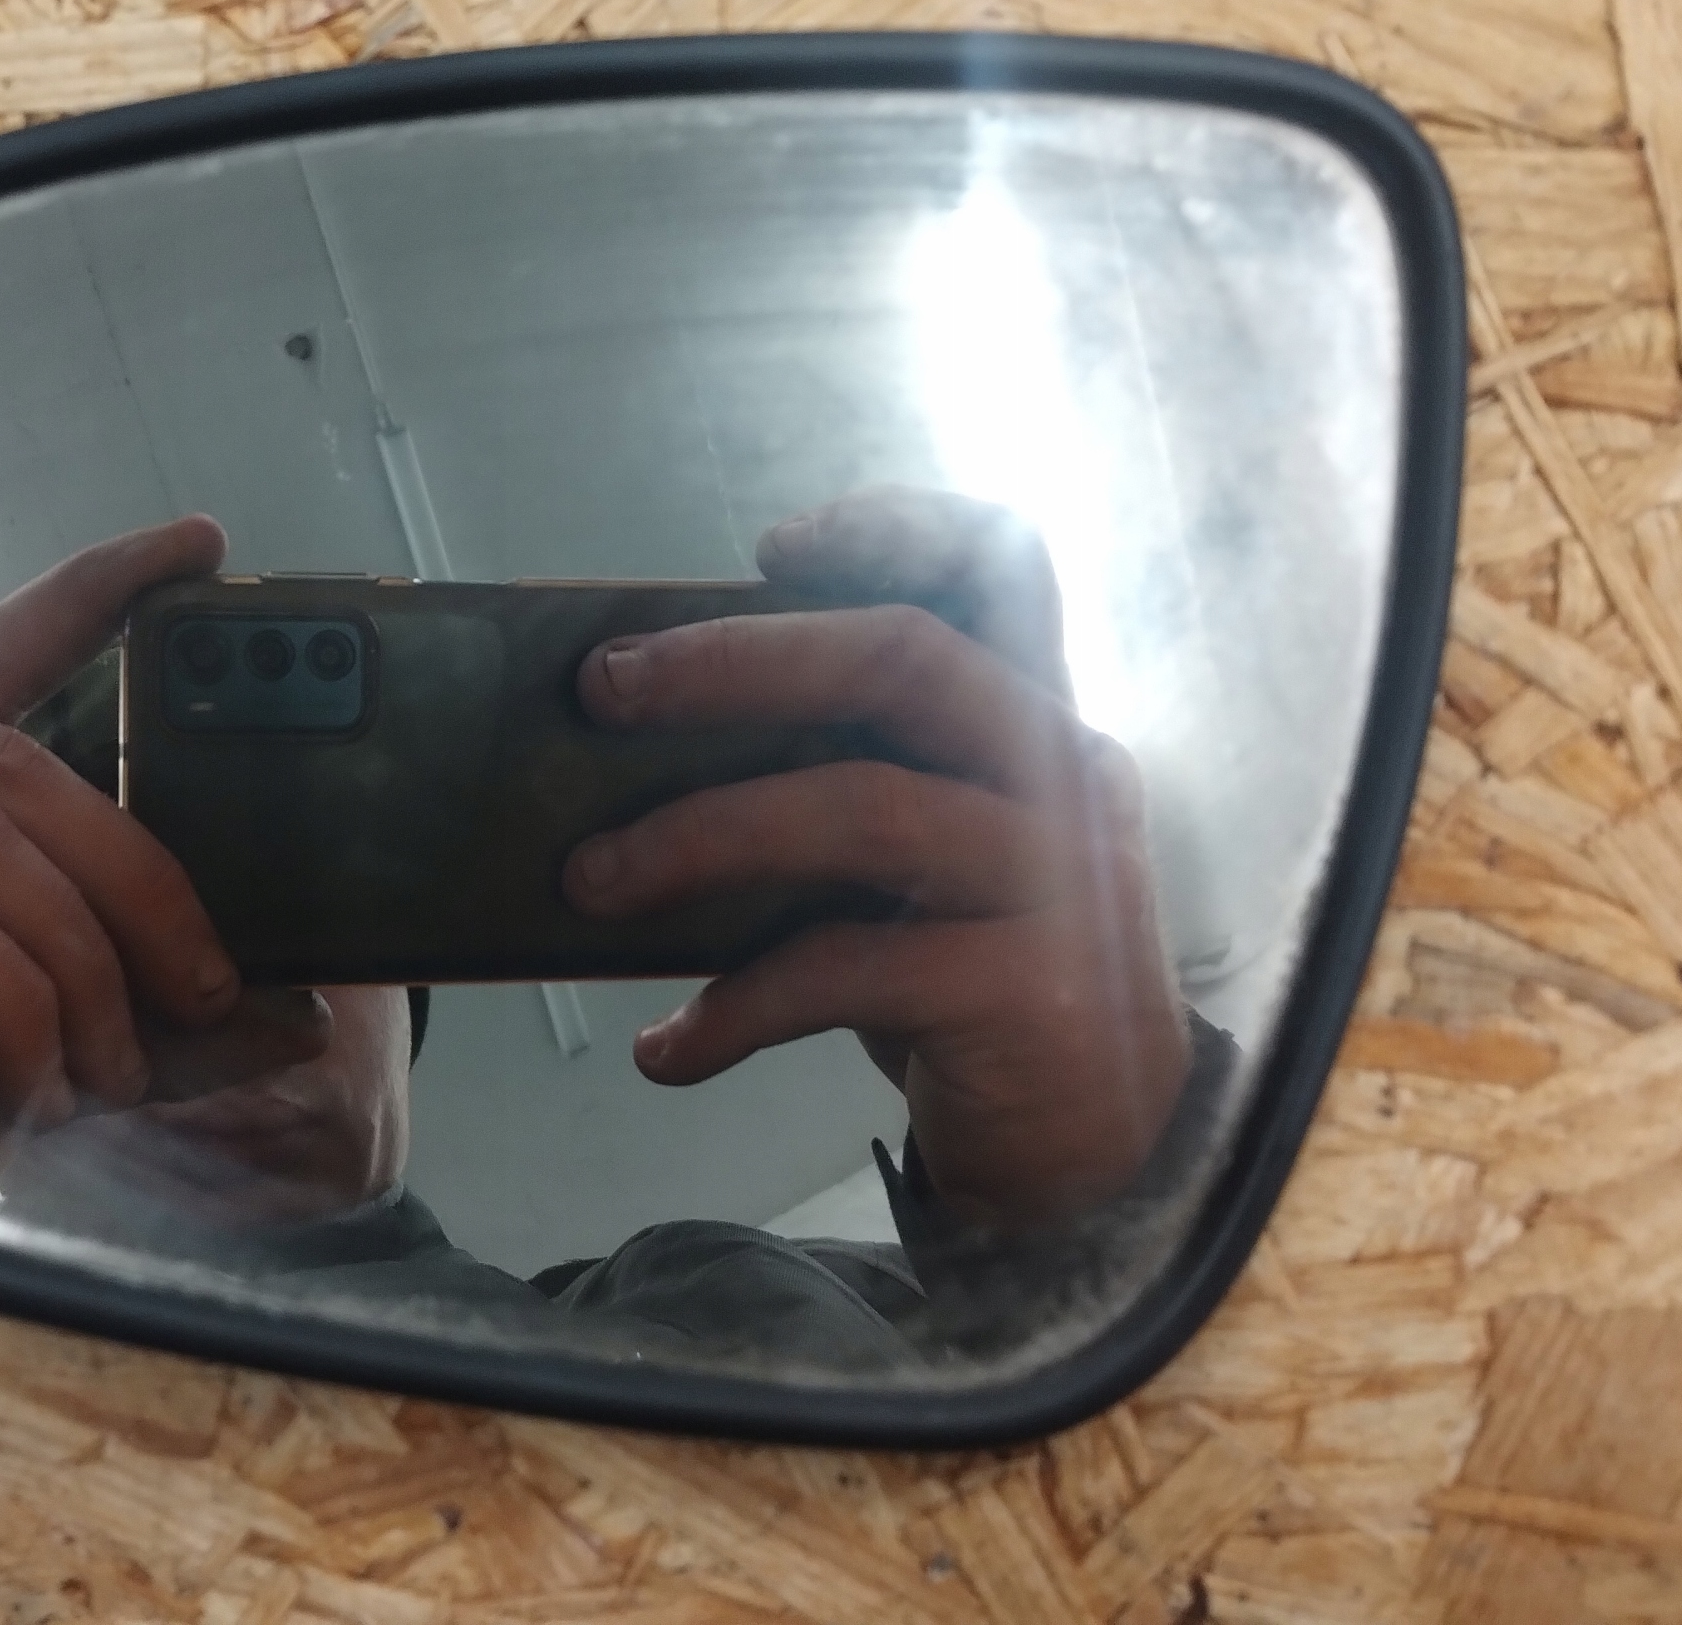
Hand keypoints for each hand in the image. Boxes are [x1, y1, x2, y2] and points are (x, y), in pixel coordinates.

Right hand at [0, 517, 329, 1200]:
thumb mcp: (24, 1058)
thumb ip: (137, 1012)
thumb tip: (293, 1008)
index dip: (82, 597)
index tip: (192, 549)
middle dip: (133, 880)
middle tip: (207, 989)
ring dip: (74, 964)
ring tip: (111, 1070)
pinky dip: (7, 1009)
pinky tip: (30, 1087)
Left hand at [561, 488, 1188, 1226]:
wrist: (1092, 1154)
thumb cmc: (970, 978)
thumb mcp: (918, 864)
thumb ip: (843, 784)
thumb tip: (645, 747)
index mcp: (1037, 719)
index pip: (1006, 566)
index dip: (900, 526)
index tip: (775, 546)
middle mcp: (1065, 774)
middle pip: (904, 656)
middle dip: (736, 658)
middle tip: (604, 688)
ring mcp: (1059, 881)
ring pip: (860, 808)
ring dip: (699, 836)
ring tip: (588, 880)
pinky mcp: (1026, 992)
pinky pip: (847, 968)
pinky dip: (734, 1007)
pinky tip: (667, 1050)